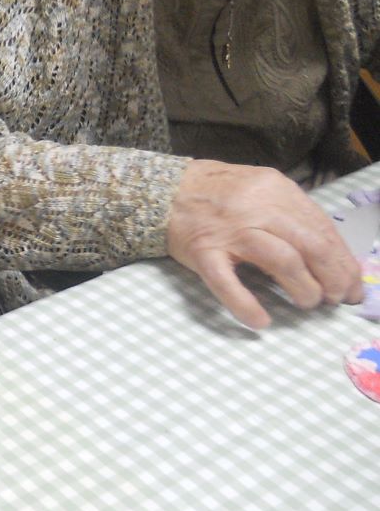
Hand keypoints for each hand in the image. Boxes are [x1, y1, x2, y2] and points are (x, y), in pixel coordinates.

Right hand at [166, 158, 361, 328]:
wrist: (160, 189)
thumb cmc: (216, 193)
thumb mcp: (259, 189)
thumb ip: (290, 214)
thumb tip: (330, 255)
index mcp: (275, 190)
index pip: (322, 229)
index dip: (343, 261)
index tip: (351, 285)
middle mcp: (256, 207)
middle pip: (310, 245)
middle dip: (332, 277)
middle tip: (334, 298)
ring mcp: (228, 230)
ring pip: (281, 260)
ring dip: (304, 288)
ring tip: (307, 303)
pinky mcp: (202, 252)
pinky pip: (227, 283)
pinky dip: (246, 305)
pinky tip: (261, 320)